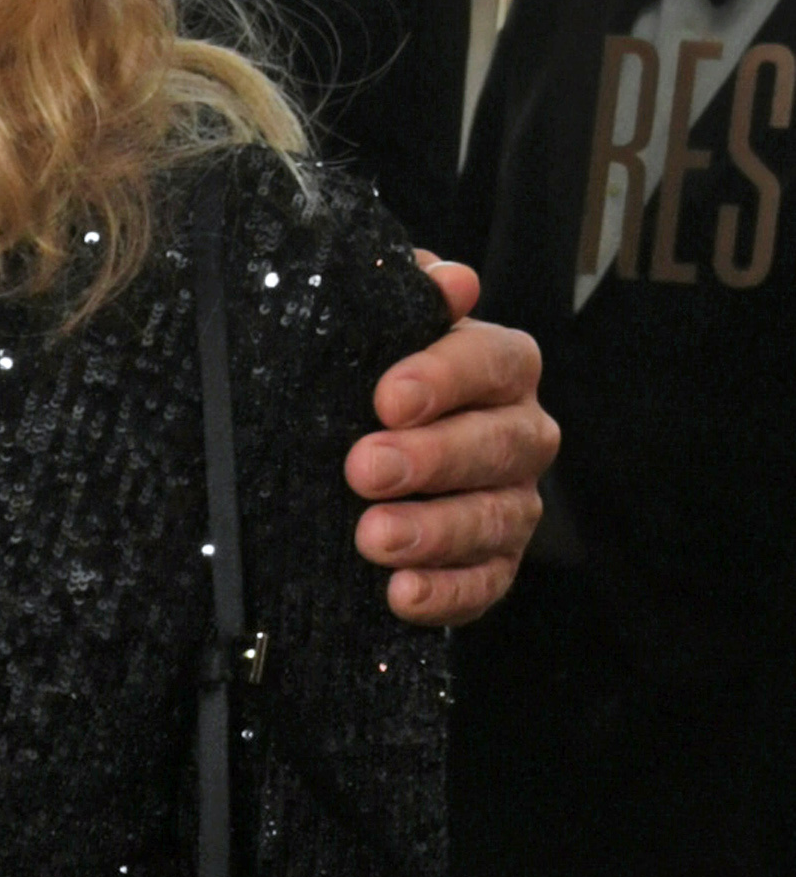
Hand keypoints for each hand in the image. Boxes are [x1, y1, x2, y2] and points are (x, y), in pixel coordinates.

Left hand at [346, 260, 552, 626]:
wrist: (357, 459)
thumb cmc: (368, 381)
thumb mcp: (373, 332)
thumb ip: (404, 298)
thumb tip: (450, 281)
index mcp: (498, 367)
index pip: (494, 361)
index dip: (446, 377)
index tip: (387, 397)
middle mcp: (520, 433)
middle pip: (499, 444)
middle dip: (432, 458)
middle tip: (365, 468)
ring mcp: (512, 503)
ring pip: (494, 519)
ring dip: (434, 531)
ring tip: (373, 538)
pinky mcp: (493, 566)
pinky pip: (484, 586)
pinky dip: (445, 594)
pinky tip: (400, 595)